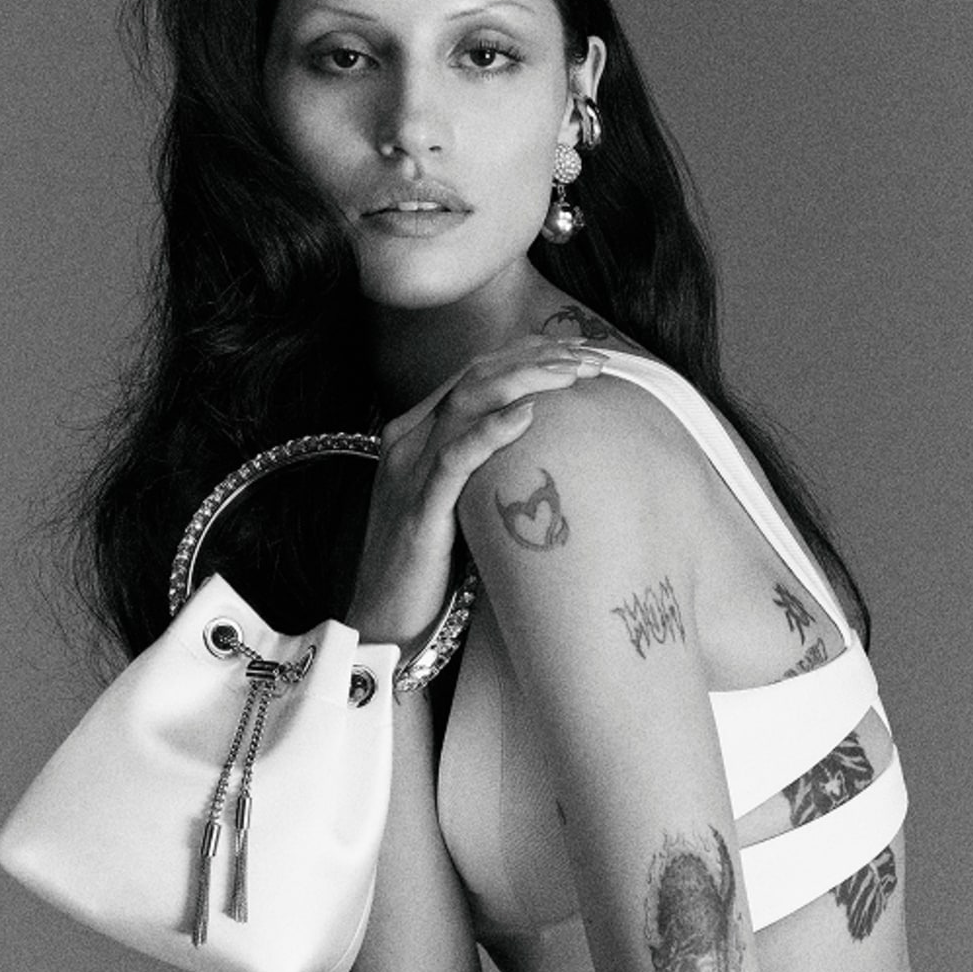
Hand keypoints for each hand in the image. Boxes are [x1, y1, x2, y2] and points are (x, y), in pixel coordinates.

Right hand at [347, 335, 608, 647]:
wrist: (383, 621)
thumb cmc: (427, 568)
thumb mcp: (456, 502)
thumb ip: (482, 468)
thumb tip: (539, 447)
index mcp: (413, 436)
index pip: (471, 374)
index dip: (524, 355)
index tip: (574, 350)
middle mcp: (407, 443)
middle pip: (474, 378)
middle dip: (536, 359)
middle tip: (589, 358)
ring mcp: (409, 473)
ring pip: (467, 404)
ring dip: (526, 381)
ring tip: (573, 374)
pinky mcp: (419, 510)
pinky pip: (456, 458)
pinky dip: (492, 431)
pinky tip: (528, 414)